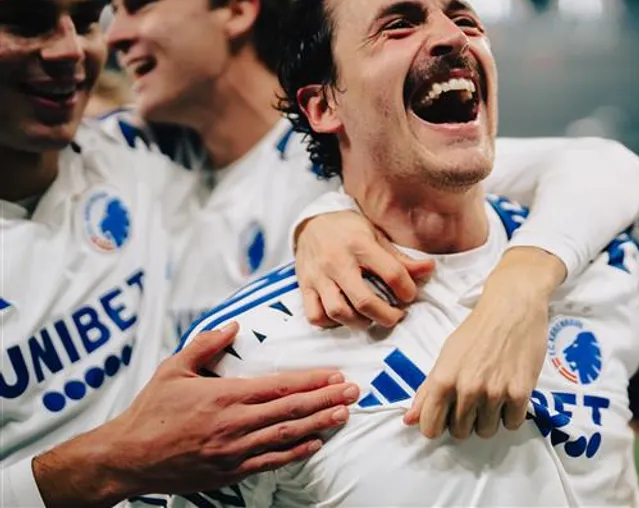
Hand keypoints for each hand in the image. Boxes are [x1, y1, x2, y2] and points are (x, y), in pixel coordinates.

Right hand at [33, 322, 359, 506]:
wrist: (127, 458)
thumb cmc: (150, 411)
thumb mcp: (173, 368)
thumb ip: (206, 344)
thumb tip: (234, 325)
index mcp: (223, 396)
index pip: (278, 385)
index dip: (310, 380)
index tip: (334, 374)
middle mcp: (234, 424)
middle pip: (291, 409)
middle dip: (326, 399)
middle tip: (352, 391)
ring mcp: (234, 451)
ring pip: (286, 435)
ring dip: (318, 424)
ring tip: (343, 414)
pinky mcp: (230, 471)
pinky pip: (270, 461)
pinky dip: (295, 452)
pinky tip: (314, 443)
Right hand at [294, 210, 434, 328]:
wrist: (311, 222)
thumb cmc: (349, 230)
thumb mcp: (377, 235)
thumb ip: (400, 258)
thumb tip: (430, 269)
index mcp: (361, 245)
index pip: (392, 273)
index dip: (407, 289)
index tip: (409, 295)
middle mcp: (338, 261)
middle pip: (364, 300)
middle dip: (386, 316)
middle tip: (396, 316)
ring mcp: (319, 276)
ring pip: (338, 312)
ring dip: (359, 322)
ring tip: (371, 318)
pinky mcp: (305, 286)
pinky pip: (315, 315)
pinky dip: (331, 323)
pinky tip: (345, 316)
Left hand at [405, 247, 565, 439]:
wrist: (512, 306)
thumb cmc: (478, 330)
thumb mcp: (446, 355)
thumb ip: (427, 390)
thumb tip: (410, 420)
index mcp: (443, 379)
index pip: (430, 428)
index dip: (438, 425)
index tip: (447, 416)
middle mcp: (467, 389)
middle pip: (460, 433)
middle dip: (466, 419)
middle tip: (475, 397)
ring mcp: (494, 392)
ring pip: (486, 431)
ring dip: (490, 417)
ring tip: (494, 392)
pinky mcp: (520, 392)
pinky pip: (512, 423)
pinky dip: (511, 413)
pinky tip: (510, 391)